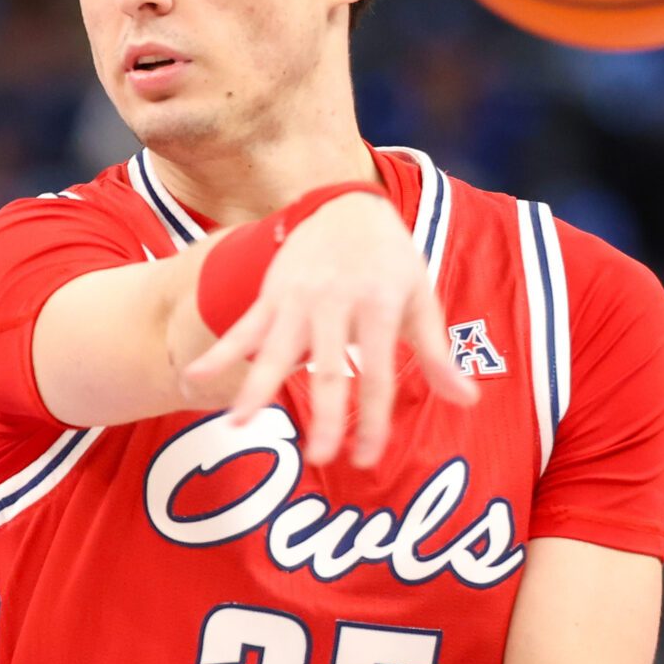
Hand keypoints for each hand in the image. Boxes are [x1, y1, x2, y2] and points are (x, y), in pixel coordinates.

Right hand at [182, 192, 477, 466]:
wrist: (348, 204)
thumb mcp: (421, 298)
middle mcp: (336, 304)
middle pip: (327, 369)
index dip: (372, 420)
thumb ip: (438, 353)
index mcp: (379, 308)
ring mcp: (298, 298)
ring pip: (275, 350)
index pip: (378, 374)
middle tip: (316, 458)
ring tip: (236, 424)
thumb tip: (468, 401)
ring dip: (256, 388)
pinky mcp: (271, 292)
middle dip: (322, 416)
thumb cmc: (391, 259)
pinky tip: (194, 377)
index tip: (365, 459)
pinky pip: (243, 325)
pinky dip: (220, 350)